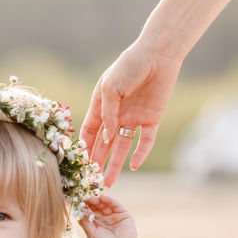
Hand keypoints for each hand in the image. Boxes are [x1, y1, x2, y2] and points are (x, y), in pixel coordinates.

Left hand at [78, 194, 139, 237]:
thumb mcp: (92, 233)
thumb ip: (85, 222)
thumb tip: (78, 211)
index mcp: (97, 223)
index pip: (90, 212)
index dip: (85, 206)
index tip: (78, 201)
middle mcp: (106, 218)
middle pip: (97, 206)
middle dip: (91, 202)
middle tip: (84, 197)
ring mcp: (115, 215)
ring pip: (106, 204)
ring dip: (99, 200)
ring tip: (92, 197)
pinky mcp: (124, 214)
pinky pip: (116, 205)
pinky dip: (109, 200)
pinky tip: (102, 197)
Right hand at [79, 40, 182, 187]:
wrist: (157, 56)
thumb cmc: (129, 66)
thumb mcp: (111, 87)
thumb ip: (107, 113)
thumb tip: (107, 138)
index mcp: (102, 105)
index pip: (89, 130)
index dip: (84, 146)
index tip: (80, 163)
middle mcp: (116, 115)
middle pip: (104, 143)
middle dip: (97, 161)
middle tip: (92, 180)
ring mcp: (134, 118)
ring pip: (122, 147)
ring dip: (115, 164)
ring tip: (108, 182)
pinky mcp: (152, 120)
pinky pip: (145, 141)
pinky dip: (140, 153)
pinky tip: (133, 166)